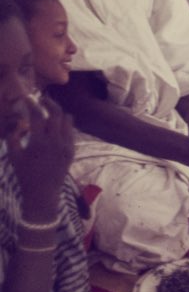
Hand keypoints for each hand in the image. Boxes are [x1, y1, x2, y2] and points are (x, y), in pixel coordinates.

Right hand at [8, 95, 73, 215]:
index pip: (38, 115)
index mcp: (38, 143)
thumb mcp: (14, 155)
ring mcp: (66, 146)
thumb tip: (19, 121)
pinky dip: (64, 125)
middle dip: (49, 103)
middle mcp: (55, 142)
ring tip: (50, 111)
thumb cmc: (25, 174)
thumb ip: (13, 136)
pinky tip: (56, 126)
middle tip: (42, 99)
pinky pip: (71, 131)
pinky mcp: (72, 150)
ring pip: (67, 120)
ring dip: (58, 113)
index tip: (28, 97)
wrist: (43, 193)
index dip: (32, 103)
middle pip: (56, 113)